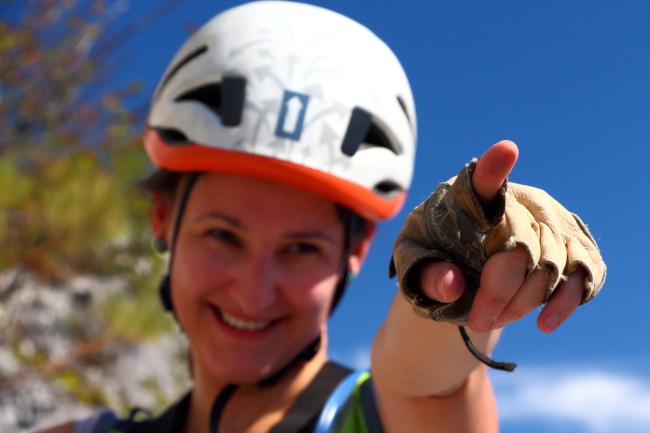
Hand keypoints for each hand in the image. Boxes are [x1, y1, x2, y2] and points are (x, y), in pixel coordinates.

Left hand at [418, 140, 585, 333]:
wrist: (465, 269)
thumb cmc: (435, 257)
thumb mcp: (415, 266)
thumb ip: (426, 275)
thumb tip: (452, 284)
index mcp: (476, 196)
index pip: (484, 179)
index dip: (495, 167)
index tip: (505, 150)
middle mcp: (523, 200)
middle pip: (523, 246)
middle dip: (501, 292)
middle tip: (478, 320)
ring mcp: (555, 221)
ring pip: (554, 265)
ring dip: (527, 302)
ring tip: (497, 320)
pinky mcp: (576, 245)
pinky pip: (583, 273)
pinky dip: (565, 302)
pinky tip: (544, 323)